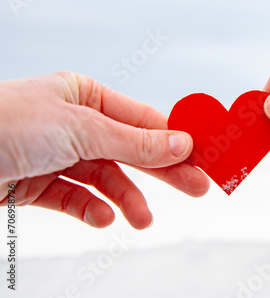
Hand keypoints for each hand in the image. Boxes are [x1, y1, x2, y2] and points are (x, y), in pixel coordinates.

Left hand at [0, 71, 209, 228]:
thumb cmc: (4, 123)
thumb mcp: (82, 128)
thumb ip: (133, 141)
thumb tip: (181, 143)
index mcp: (83, 96)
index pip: (142, 120)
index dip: (174, 140)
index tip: (203, 157)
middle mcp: (72, 124)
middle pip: (130, 150)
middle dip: (162, 172)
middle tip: (197, 188)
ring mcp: (56, 154)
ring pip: (105, 179)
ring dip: (126, 199)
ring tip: (142, 219)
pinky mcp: (38, 184)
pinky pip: (76, 198)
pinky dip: (92, 209)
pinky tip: (103, 217)